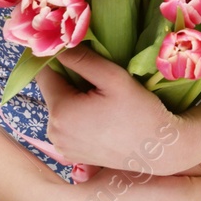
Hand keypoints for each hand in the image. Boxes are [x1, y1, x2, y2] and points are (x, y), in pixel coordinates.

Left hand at [36, 44, 187, 175]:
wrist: (157, 149)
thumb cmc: (139, 111)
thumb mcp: (113, 78)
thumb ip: (82, 60)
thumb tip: (58, 46)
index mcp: (61, 112)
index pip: (43, 74)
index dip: (56, 60)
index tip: (76, 54)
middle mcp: (53, 132)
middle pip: (52, 92)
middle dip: (69, 82)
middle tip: (98, 80)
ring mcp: (61, 146)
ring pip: (59, 109)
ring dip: (72, 100)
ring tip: (101, 101)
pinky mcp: (70, 154)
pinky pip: (66, 127)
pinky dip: (76, 119)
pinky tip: (99, 118)